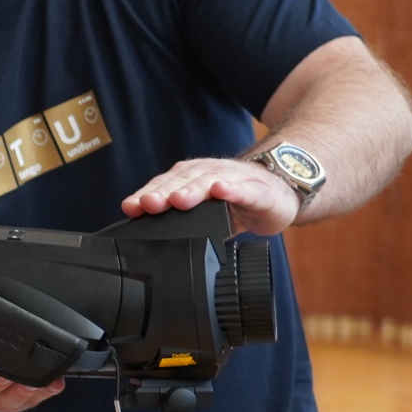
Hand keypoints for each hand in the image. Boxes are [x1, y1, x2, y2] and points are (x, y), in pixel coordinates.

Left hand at [123, 156, 300, 237]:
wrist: (280, 192)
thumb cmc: (237, 201)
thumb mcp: (204, 213)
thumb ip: (180, 220)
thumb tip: (148, 237)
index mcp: (192, 179)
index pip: (165, 185)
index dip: (147, 194)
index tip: (131, 206)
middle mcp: (210, 174)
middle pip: (184, 180)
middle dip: (164, 192)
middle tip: (149, 204)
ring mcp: (236, 180)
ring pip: (211, 181)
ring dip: (193, 190)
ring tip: (179, 200)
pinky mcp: (260, 191)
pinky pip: (246, 189)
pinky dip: (233, 190)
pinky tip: (222, 191)